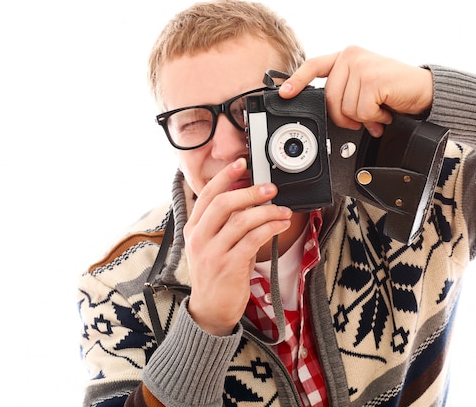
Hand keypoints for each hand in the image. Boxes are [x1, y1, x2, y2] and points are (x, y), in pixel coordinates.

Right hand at [183, 158, 292, 335]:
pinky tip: (280, 225)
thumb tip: (250, 200)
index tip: (241, 164)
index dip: (225, 176)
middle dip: (250, 191)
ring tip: (282, 210)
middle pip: (223, 203)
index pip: (206, 195)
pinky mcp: (228, 266)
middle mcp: (199, 238)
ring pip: (241, 220)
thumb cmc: (216, 276)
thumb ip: (225, 224)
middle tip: (270, 188)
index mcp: (193, 229)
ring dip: (266, 212)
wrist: (211, 311)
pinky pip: (252, 239)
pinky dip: (269, 228)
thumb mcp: (213, 245)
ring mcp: (212, 252)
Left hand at [279, 46, 432, 135]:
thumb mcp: (364, 86)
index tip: (284, 93)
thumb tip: (326, 110)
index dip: (297, 80)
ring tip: (379, 111)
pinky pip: (361, 111)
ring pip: (345, 108)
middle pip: (329, 98)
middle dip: (344, 116)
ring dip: (363, 118)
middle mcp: (352, 57)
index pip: (314, 66)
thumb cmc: (394, 91)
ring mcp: (362, 66)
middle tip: (364, 118)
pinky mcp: (373, 79)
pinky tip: (385, 111)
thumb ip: (344, 91)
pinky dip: (374, 118)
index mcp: (346, 57)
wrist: (425, 91)